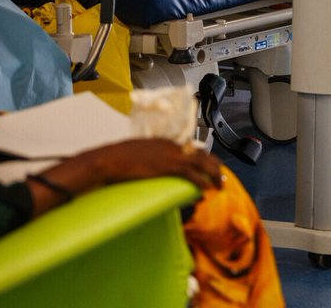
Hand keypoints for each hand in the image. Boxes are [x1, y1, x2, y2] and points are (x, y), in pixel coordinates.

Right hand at [29, 139, 225, 214]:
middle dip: (214, 166)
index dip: (204, 158)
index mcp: (165, 141)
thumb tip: (154, 167)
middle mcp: (172, 145)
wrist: (108, 159)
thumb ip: (151, 157)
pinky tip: (205, 189)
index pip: (192, 148)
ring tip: (219, 185)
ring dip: (213, 175)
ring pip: (201, 163)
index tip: (211, 166)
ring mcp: (170, 155)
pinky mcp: (167, 166)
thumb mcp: (138, 153)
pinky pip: (191, 174)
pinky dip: (201, 181)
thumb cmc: (117, 158)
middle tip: (221, 177)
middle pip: (202, 154)